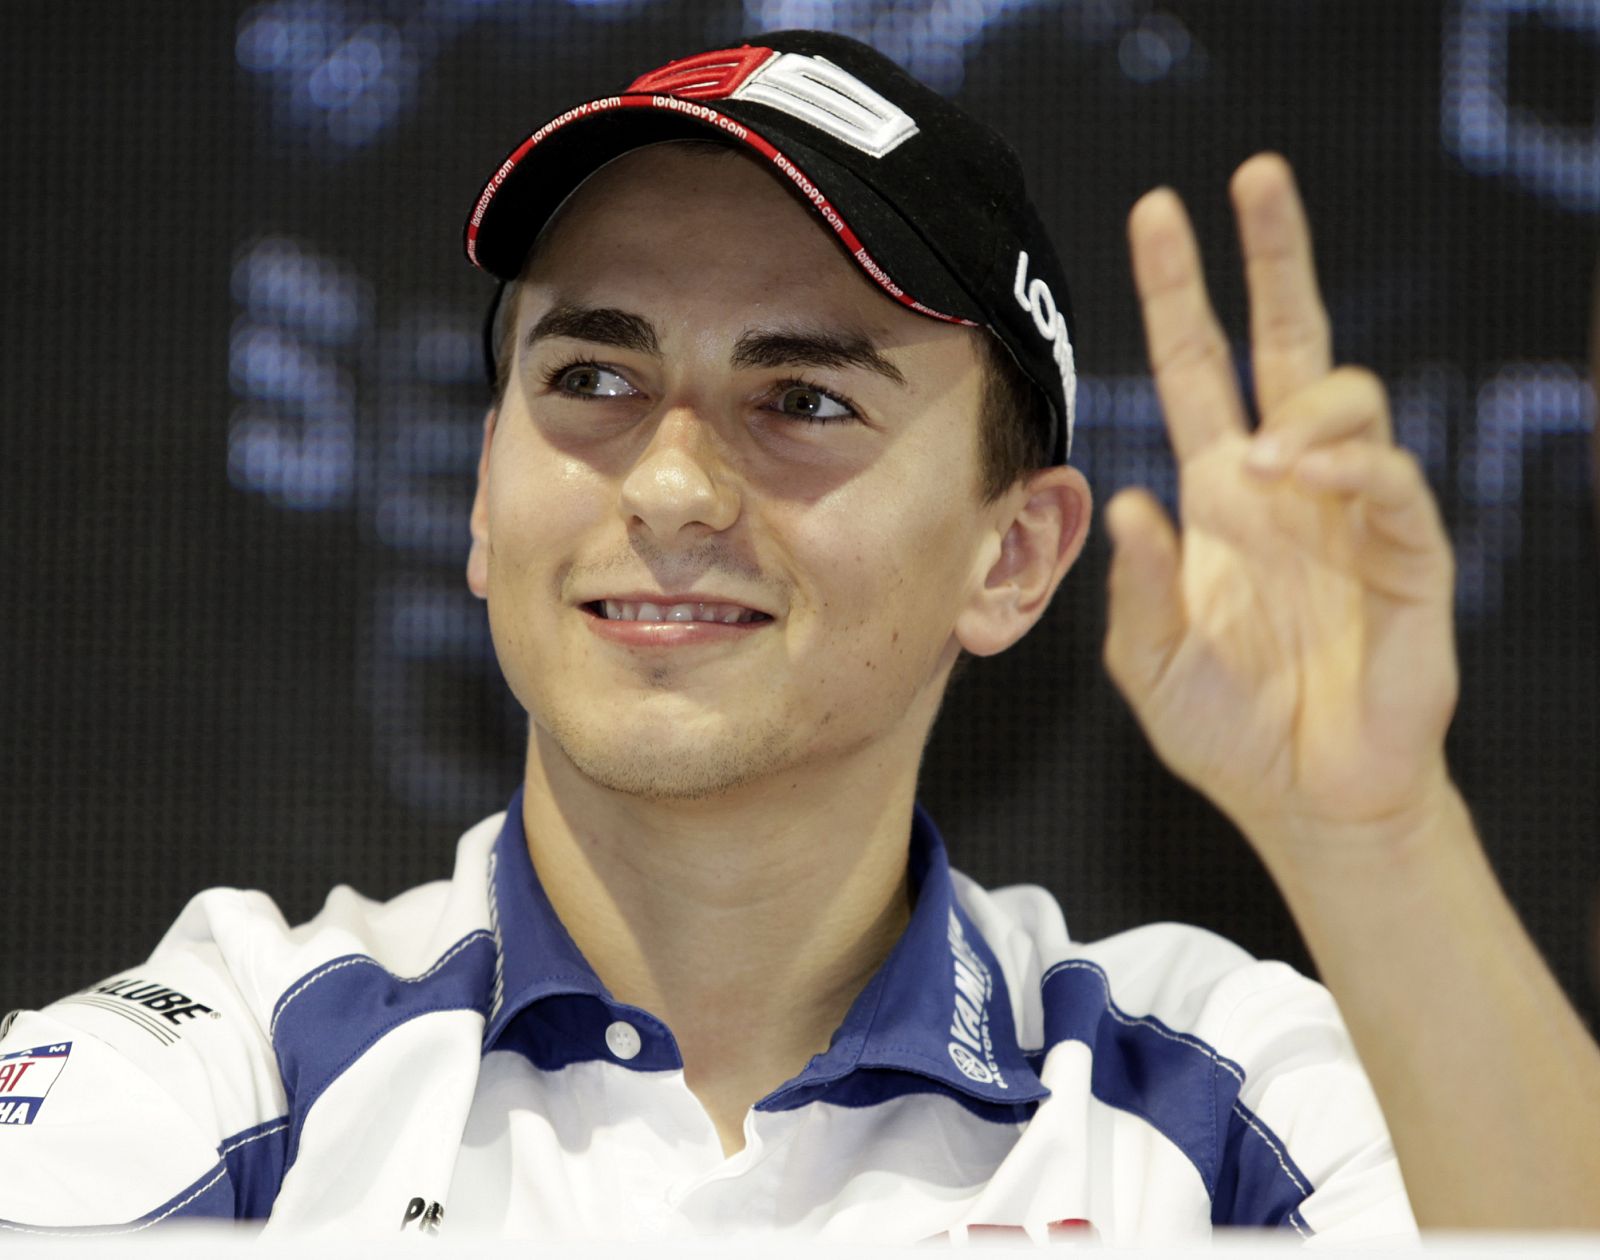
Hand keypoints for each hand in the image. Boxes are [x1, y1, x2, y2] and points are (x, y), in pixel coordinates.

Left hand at [1104, 154, 1457, 866]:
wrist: (1304, 798)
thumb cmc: (1225, 728)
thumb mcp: (1149, 661)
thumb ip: (1134, 586)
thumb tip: (1123, 497)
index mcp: (1220, 494)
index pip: (1197, 367)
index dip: (1178, 293)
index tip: (1156, 214)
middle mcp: (1285, 484)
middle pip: (1287, 341)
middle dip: (1272, 257)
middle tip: (1255, 174)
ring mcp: (1348, 512)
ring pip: (1347, 398)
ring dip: (1303, 408)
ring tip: (1262, 460)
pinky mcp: (1408, 556)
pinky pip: (1390, 482)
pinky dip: (1351, 469)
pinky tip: (1306, 479)